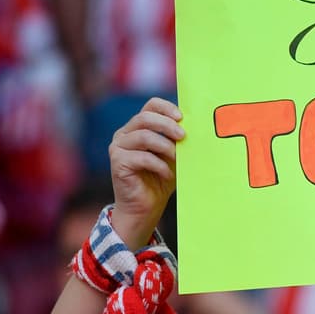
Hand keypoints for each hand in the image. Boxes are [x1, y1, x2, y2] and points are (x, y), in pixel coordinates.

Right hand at [107, 97, 183, 247]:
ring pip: (143, 135)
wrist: (145, 207)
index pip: (150, 105)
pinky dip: (159, 165)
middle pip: (145, 117)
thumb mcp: (174, 155)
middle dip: (167, 125)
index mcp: (138, 127)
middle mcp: (124, 134)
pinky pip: (141, 157)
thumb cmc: (161, 179)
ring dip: (165, 146)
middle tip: (184, 136)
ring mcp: (118, 147)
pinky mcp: (117, 162)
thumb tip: (197, 125)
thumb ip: (179, 140)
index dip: (166, 108)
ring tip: (176, 159)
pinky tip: (167, 174)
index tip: (182, 117)